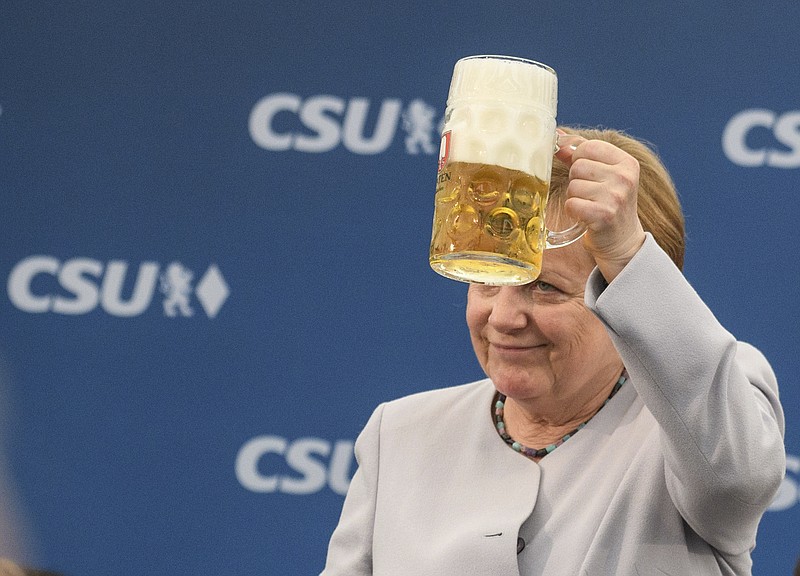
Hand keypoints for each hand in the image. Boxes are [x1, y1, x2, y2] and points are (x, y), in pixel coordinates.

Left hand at [555, 131, 646, 281]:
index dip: (579, 160)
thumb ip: (581, 155)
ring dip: (575, 197)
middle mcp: (624, 177)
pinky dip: (573, 211)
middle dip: (577, 181)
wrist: (621, 241)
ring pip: (573, 185)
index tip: (589, 175)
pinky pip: (571, 204)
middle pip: (578, 166)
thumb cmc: (608, 204)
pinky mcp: (603, 215)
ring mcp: (615, 196)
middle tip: (591, 195)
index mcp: (627, 163)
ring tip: (590, 206)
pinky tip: (586, 216)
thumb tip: (558, 136)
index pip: (587, 147)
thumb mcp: (604, 176)